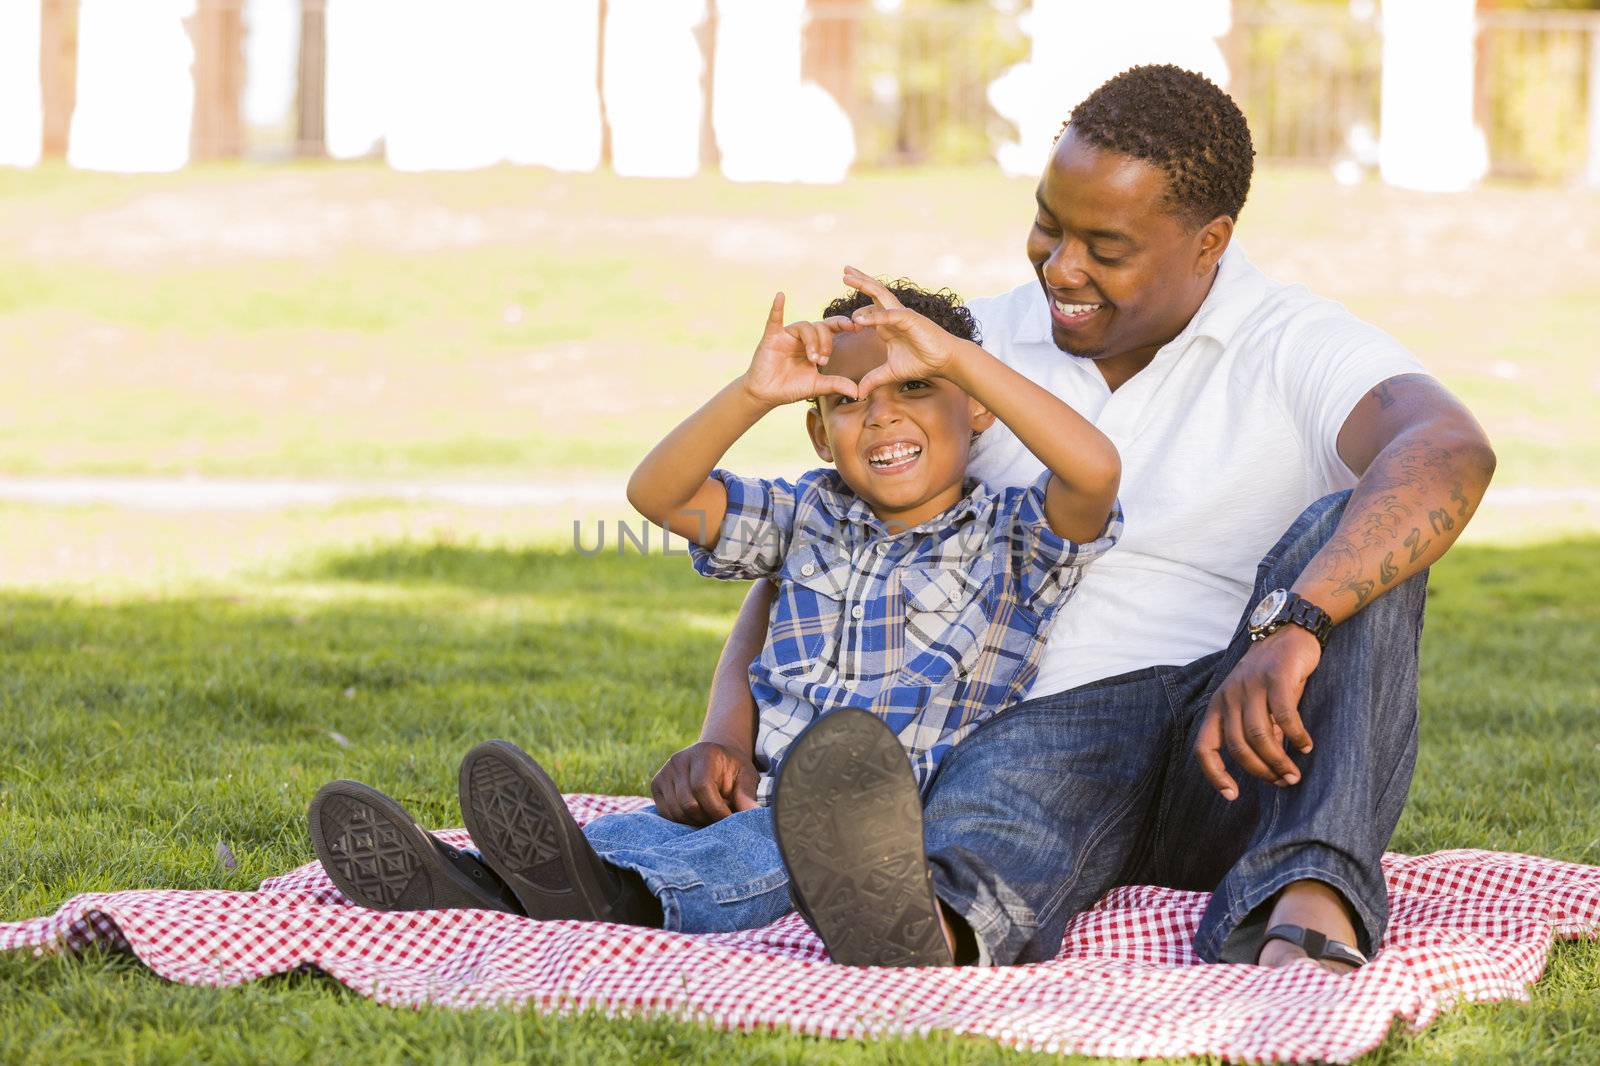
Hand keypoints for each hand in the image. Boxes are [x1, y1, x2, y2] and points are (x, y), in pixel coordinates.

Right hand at [650, 740, 759, 825]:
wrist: (713, 758)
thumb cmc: (732, 770)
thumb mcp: (746, 776)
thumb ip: (747, 793)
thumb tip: (752, 813)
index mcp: (703, 753)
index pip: (702, 787)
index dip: (716, 809)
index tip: (729, 820)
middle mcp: (679, 760)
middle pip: (687, 803)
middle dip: (706, 818)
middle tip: (720, 819)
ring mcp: (664, 772)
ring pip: (675, 811)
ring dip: (695, 821)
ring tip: (710, 815)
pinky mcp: (656, 784)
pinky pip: (666, 813)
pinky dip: (682, 820)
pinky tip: (696, 814)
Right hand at [741, 292, 860, 407]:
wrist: (767, 395)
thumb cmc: (791, 388)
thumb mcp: (817, 386)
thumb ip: (836, 384)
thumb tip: (858, 391)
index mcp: (815, 344)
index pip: (832, 329)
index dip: (844, 324)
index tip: (857, 328)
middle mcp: (802, 336)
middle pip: (821, 326)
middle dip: (826, 342)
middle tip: (823, 359)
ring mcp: (787, 335)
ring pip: (805, 325)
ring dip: (812, 341)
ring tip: (812, 358)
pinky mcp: (772, 337)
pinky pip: (774, 319)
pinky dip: (777, 308)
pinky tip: (781, 296)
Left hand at [842, 266, 971, 395]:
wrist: (944, 362)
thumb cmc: (922, 362)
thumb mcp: (891, 372)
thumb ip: (874, 379)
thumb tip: (858, 393)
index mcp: (887, 325)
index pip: (869, 311)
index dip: (855, 314)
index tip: (842, 320)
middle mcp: (893, 315)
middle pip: (874, 294)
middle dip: (859, 282)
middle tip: (844, 272)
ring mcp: (901, 315)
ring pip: (880, 295)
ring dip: (863, 285)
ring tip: (847, 276)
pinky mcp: (910, 319)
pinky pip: (889, 315)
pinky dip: (874, 316)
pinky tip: (859, 319)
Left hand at [1193, 625, 1320, 799]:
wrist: (1289, 633)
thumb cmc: (1272, 676)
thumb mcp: (1258, 705)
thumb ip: (1259, 732)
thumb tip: (1270, 765)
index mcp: (1218, 706)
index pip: (1204, 747)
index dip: (1214, 774)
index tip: (1232, 795)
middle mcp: (1229, 696)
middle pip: (1237, 746)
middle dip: (1260, 771)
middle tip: (1283, 782)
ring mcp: (1250, 686)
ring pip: (1259, 736)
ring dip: (1278, 761)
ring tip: (1294, 774)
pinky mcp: (1275, 678)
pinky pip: (1284, 715)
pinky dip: (1296, 735)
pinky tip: (1307, 746)